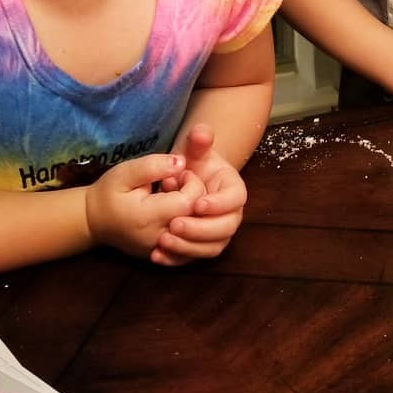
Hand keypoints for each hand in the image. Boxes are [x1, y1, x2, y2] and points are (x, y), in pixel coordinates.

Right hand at [85, 154, 203, 257]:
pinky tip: (175, 212)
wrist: (92, 220)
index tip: (181, 173)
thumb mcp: (126, 172)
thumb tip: (181, 162)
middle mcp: (157, 238)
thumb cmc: (109, 192)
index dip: (193, 184)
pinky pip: (186, 245)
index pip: (189, 202)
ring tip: (176, 197)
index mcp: (148, 216)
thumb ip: (153, 166)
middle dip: (196, 196)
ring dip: (193, 212)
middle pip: (196, 219)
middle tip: (179, 184)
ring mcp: (159, 250)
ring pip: (194, 234)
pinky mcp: (161, 256)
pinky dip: (188, 227)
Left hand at [153, 124, 247, 265]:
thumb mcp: (194, 149)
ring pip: (212, 248)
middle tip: (174, 224)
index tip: (196, 203)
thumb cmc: (192, 163)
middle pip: (226, 228)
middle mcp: (231, 214)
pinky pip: (194, 258)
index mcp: (233, 189)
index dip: (218, 204)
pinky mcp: (201, 246)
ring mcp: (218, 232)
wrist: (184, 180)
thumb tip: (201, 133)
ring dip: (189, 247)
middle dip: (201, 229)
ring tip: (163, 240)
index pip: (235, 199)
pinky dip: (177, 259)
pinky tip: (157, 255)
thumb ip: (199, 140)